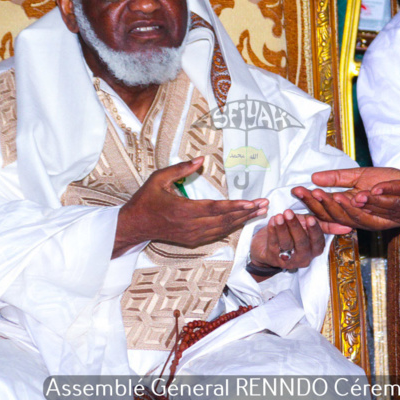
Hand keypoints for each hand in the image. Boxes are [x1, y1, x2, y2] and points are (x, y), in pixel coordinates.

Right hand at [114, 158, 267, 256]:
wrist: (134, 226)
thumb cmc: (146, 200)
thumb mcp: (158, 179)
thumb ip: (180, 169)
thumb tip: (201, 159)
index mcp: (183, 210)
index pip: (215, 208)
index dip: (235, 206)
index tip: (251, 202)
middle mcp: (191, 226)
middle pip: (225, 220)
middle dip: (247, 212)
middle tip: (265, 204)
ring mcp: (193, 235)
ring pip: (224, 229)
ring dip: (243, 220)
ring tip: (260, 211)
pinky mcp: (193, 240)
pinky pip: (217, 234)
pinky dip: (232, 227)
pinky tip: (243, 220)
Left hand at [248, 210, 326, 274]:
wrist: (267, 244)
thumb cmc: (292, 233)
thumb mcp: (309, 227)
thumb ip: (325, 225)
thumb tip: (348, 227)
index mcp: (314, 250)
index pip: (317, 242)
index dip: (314, 231)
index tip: (310, 219)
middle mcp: (303, 257)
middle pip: (301, 243)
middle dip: (295, 227)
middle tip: (289, 212)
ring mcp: (287, 259)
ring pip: (286, 243)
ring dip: (282, 228)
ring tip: (279, 215)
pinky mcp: (272, 258)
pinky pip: (273, 244)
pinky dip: (272, 231)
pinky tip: (271, 221)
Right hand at [292, 166, 399, 231]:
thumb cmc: (388, 183)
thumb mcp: (359, 176)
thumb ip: (338, 178)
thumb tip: (314, 177)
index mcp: (349, 210)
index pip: (323, 211)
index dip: (309, 203)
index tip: (296, 190)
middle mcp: (356, 219)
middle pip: (329, 216)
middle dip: (314, 204)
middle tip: (301, 192)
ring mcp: (369, 220)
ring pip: (345, 217)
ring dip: (332, 205)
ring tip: (318, 192)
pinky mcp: (383, 218)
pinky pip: (366, 215)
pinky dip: (356, 207)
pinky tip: (347, 196)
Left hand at [351, 141, 399, 227]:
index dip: (392, 189)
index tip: (374, 186)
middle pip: (398, 205)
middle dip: (376, 202)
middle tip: (355, 198)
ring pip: (394, 214)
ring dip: (373, 210)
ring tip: (353, 204)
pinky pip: (396, 219)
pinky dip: (379, 215)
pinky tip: (364, 210)